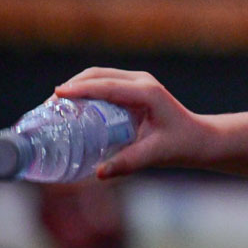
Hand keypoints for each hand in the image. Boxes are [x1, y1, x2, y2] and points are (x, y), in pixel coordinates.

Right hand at [55, 67, 213, 178]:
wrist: (199, 138)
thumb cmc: (181, 144)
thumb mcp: (156, 154)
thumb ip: (129, 162)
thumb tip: (98, 172)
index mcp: (147, 93)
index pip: (106, 86)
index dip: (80, 89)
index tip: (56, 95)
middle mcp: (142, 82)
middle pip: (97, 75)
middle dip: (71, 86)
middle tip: (48, 106)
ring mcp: (138, 82)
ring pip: (99, 76)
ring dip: (76, 86)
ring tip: (54, 106)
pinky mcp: (134, 89)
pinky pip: (104, 84)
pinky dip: (85, 90)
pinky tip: (71, 105)